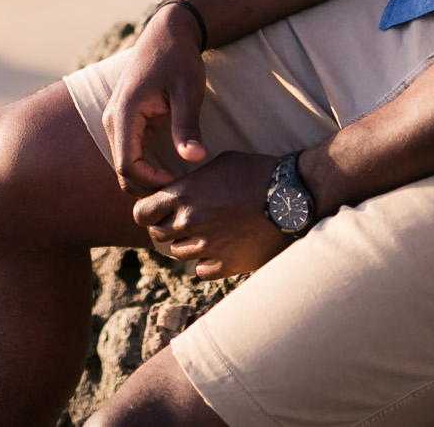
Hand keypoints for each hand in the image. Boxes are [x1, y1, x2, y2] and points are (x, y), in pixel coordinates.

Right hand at [102, 4, 209, 192]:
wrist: (167, 32)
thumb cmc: (178, 58)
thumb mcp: (188, 90)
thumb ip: (187, 125)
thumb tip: (194, 159)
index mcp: (125, 113)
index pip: (127, 165)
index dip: (151, 182)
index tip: (180, 180)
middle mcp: (113, 119)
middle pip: (122, 170)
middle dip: (148, 186)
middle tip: (181, 188)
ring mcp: (116, 120)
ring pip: (125, 164)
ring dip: (147, 178)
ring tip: (178, 181)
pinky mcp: (126, 120)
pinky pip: (130, 153)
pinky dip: (146, 167)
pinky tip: (171, 169)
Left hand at [132, 151, 286, 278]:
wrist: (291, 197)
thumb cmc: (257, 172)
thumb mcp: (218, 164)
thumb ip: (192, 182)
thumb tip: (179, 190)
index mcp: (183, 194)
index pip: (141, 213)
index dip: (148, 212)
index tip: (159, 210)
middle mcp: (189, 222)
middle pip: (157, 235)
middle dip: (166, 228)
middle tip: (185, 221)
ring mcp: (206, 246)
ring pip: (178, 253)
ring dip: (187, 244)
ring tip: (208, 232)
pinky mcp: (225, 265)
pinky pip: (201, 270)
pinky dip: (207, 261)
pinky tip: (220, 247)